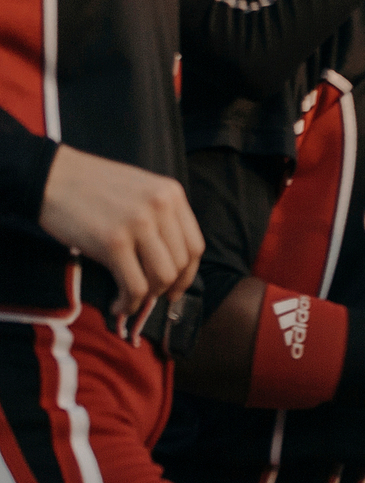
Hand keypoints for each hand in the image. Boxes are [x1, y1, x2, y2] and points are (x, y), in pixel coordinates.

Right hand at [38, 146, 200, 329]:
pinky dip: (129, 303)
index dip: (187, 274)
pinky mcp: (113, 242)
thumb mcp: (141, 189)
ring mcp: (139, 224)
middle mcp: (162, 207)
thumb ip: (161, 215)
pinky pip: (135, 285)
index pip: (195, 246)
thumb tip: (171, 259)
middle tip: (151, 297)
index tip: (175, 288)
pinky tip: (118, 305)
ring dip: (148, 297)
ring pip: (162, 277)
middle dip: (167, 288)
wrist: (52, 177)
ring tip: (130, 300)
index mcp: (172, 194)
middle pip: (181, 263)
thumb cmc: (92, 186)